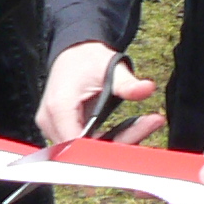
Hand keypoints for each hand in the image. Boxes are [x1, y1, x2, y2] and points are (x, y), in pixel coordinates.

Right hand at [36, 39, 160, 145]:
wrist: (75, 53)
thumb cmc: (87, 60)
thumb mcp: (109, 67)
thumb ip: (126, 83)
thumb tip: (146, 89)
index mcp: (59, 107)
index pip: (78, 144)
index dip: (104, 151)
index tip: (134, 141)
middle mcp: (51, 122)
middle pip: (86, 150)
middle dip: (120, 143)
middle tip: (152, 123)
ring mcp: (54, 128)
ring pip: (88, 150)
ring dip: (119, 142)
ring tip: (148, 122)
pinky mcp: (62, 131)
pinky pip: (88, 144)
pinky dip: (111, 139)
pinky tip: (134, 127)